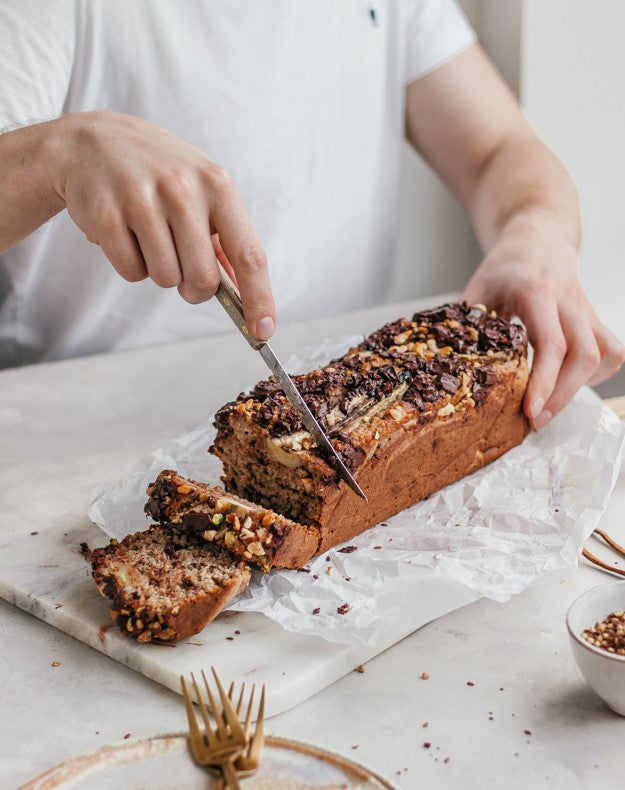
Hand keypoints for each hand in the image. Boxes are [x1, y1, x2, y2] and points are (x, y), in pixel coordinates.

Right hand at [50, 111, 274, 339]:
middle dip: (193, 288)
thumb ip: (225, 239)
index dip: (259, 298)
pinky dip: (130, 264)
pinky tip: (125, 232)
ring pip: (165, 279)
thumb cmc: (160, 174)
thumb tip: (247, 293)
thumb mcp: (202, 190)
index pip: (249, 254)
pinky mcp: (107, 214)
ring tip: (148, 236)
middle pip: (202, 280)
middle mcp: (183, 190)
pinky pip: (131, 272)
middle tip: (181, 266)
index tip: (263, 331)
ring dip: (159, 272)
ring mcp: (143, 200)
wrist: (93, 141)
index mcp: (218, 186)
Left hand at [461, 216, 624, 428]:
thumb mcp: (478, 288)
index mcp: (536, 292)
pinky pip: (610, 351)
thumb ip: (465, 324)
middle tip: (537, 421)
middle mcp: (569, 301)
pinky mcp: (596, 319)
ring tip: (550, 404)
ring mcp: (586, 310)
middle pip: (584, 354)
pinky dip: (595, 374)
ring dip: (581, 386)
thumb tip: (446, 362)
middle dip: (563, 395)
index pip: (551, 343)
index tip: (530, 411)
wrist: (539, 239)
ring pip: (604, 354)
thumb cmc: (505, 267)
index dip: (544, 381)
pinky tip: (568, 382)